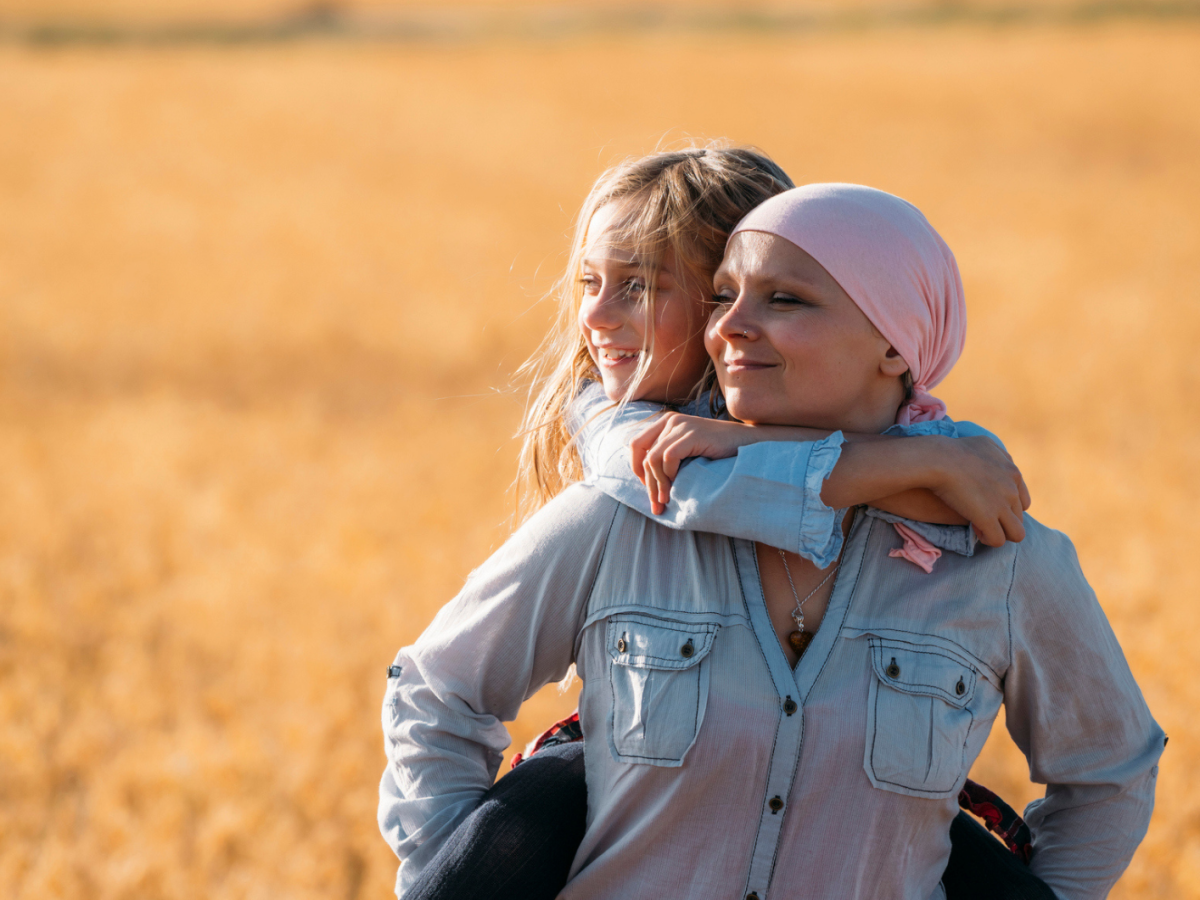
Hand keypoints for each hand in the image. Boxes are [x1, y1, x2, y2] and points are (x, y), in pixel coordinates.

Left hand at [630, 415, 759, 514]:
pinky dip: (669, 475)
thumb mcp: (688, 453)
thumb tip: (646, 483)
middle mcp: (671, 420)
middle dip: (647, 484)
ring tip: (667, 500)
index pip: (636, 445)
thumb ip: (668, 458)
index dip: (637, 469)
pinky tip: (677, 486)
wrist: (749, 445)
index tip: (649, 489)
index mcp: (666, 423)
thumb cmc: (719, 454)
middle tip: (656, 505)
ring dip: (657, 484)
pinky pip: (668, 458)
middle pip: (642, 454)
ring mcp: (681, 425)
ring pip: (652, 459)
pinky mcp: (692, 434)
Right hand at [926, 436, 1031, 545]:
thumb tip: (1003, 461)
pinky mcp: (987, 518)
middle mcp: (1012, 490)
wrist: (939, 458)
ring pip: (1016, 533)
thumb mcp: (985, 445)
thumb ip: (999, 455)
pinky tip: (975, 531)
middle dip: (1002, 520)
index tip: (989, 506)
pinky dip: (988, 539)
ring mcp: (1001, 505)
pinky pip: (998, 540)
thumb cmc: (954, 450)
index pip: (1023, 501)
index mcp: (1013, 473)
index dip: (1007, 507)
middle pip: (1019, 517)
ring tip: (981, 528)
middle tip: (981, 517)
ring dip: (1000, 533)